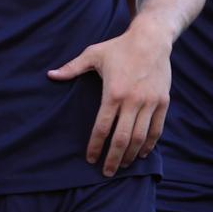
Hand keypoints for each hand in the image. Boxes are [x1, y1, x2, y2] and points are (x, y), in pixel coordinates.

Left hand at [49, 20, 170, 176]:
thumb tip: (50, 75)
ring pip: (140, 137)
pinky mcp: (163, 102)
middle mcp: (132, 101)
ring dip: (130, 155)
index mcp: (113, 93)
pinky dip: (149, 144)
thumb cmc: (119, 47)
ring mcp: (149, 103)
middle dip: (113, 159)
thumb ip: (72, 68)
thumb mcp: (93, 54)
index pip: (102, 128)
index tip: (90, 159)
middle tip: (106, 173)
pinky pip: (156, 129)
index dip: (95, 146)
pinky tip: (141, 153)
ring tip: (122, 165)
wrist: (152, 38)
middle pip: (121, 139)